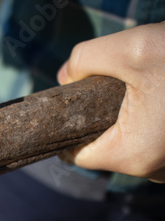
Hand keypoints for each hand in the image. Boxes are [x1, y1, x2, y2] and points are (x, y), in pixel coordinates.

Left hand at [57, 22, 164, 182]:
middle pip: (105, 150)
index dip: (66, 131)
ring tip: (143, 91)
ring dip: (127, 120)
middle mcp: (155, 171)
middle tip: (110, 88)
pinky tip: (160, 99)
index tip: (69, 107)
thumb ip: (85, 60)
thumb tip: (65, 76)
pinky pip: (154, 145)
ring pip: (131, 147)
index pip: (78, 155)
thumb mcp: (131, 49)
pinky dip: (150, 124)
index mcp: (134, 155)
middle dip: (99, 120)